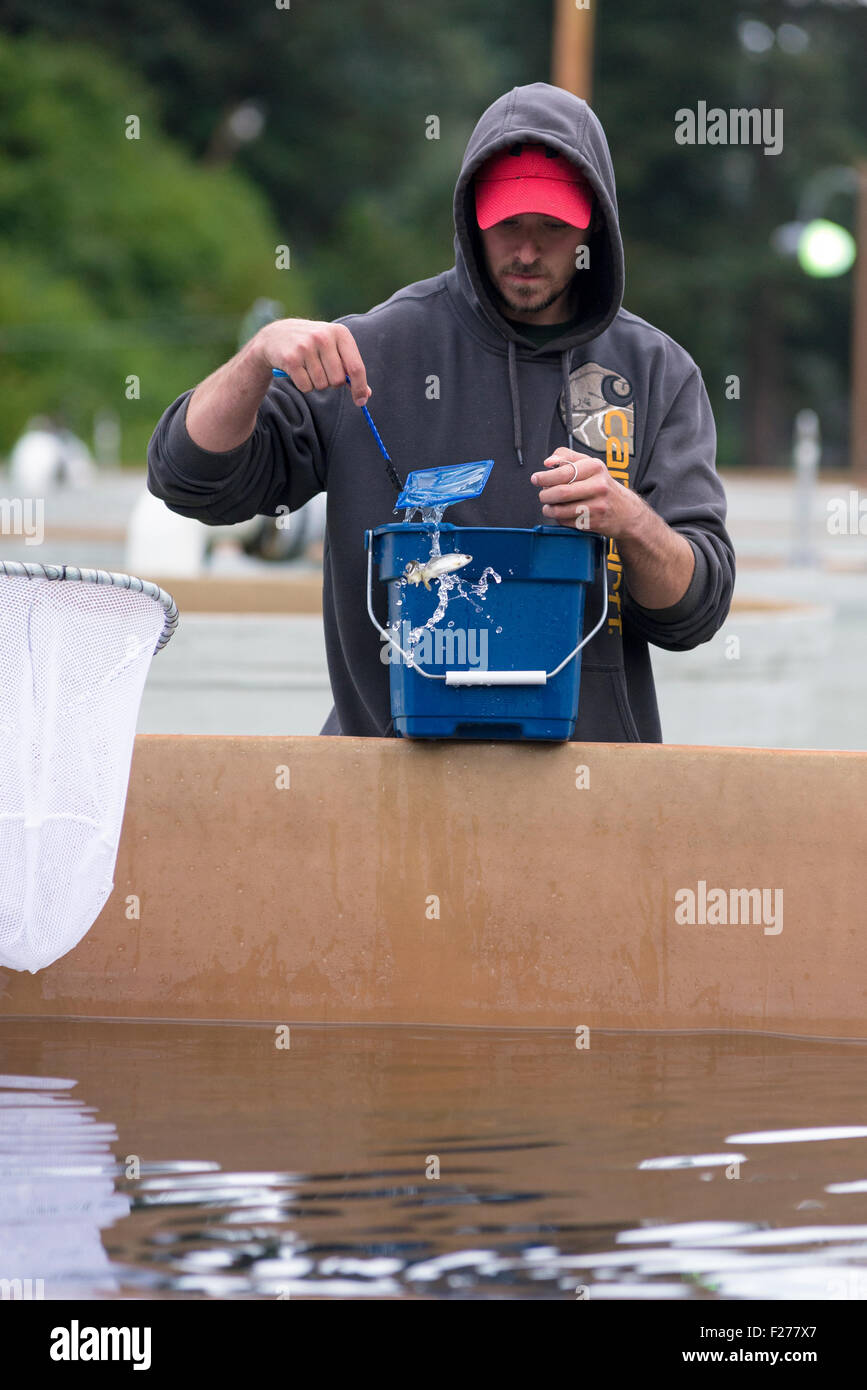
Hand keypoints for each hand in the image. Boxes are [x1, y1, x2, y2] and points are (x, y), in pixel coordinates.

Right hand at [255, 318, 370, 405]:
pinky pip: (306, 387)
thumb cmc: (313, 344)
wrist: (277, 335)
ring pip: (321, 385)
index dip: (360, 387)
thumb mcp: (334, 348)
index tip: (361, 401)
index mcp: (340, 333)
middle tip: (323, 371)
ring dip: (316, 383)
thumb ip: (351, 369)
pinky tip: (298, 370)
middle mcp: (323, 337)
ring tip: (309, 368)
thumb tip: (365, 394)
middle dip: (332, 382)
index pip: (356, 367)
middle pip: (338, 380)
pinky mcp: (291, 359)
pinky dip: (304, 385)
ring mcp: (306, 347)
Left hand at [530, 447, 642, 539]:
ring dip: (549, 509)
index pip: (563, 472)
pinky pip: (566, 522)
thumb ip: (567, 456)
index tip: (536, 479)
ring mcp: (597, 506)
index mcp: (595, 468)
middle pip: (560, 492)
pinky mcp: (593, 523)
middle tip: (543, 494)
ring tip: (549, 505)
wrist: (626, 511)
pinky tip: (561, 513)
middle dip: (545, 494)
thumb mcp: (589, 464)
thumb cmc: (603, 485)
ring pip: (561, 510)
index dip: (545, 477)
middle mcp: (598, 486)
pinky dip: (558, 518)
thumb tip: (548, 462)